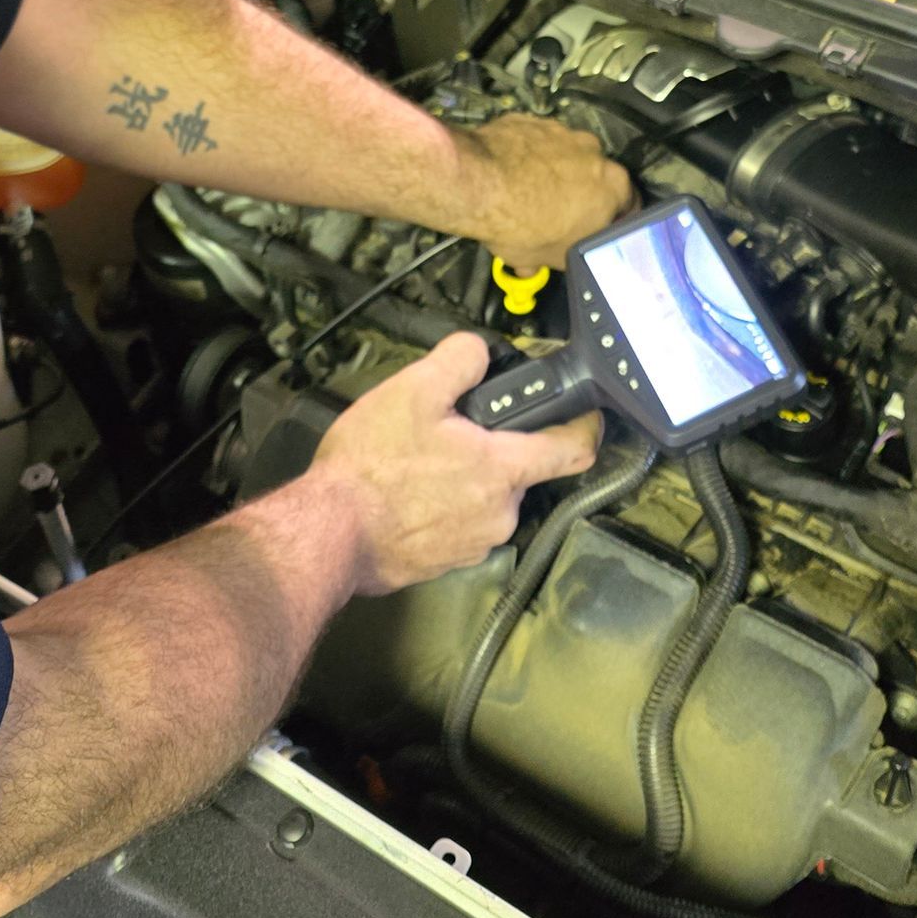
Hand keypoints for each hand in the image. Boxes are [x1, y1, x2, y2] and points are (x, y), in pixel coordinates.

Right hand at [309, 332, 601, 595]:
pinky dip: (445, 507)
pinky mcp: (447, 565)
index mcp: (503, 470)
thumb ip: (459, 361)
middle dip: (495, 448)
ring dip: (467, 479)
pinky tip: (408, 495)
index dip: (587, 426)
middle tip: (452, 429)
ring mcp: (476, 546)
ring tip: (420, 462)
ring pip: (488, 498)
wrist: (330, 534)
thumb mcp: (413, 390)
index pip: (574, 450)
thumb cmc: (373, 464)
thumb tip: (481, 352)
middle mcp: (501, 514)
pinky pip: (461, 526)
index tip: (586, 412)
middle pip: (520, 471)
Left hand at [453, 112, 632, 270]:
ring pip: (565, 157)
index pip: (629, 206)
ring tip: (528, 196)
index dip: (610, 222)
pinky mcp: (531, 121)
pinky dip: (528, 156)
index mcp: (614, 186)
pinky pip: (536, 143)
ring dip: (554, 174)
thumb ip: (560, 257)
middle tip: (559, 216)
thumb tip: (546, 262)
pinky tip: (509, 177)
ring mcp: (562, 132)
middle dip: (580, 196)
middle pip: (595, 178)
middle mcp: (594, 152)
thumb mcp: (548, 258)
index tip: (596, 230)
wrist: (477, 183)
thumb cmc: (521, 223)